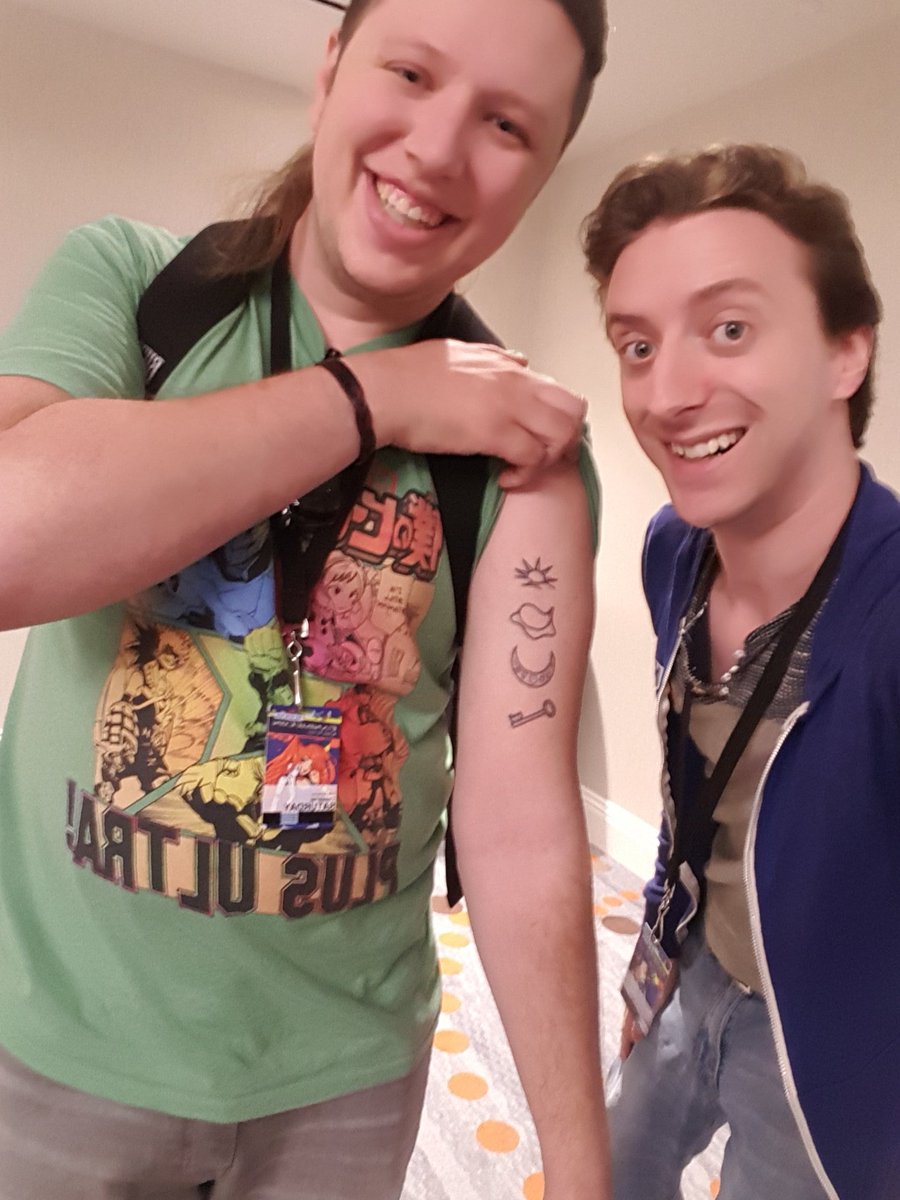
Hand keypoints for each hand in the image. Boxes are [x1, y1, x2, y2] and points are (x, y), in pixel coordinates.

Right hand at [352, 339, 586, 487]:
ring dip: (550, 459)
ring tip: (524, 471)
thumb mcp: (458, 353)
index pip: (559, 390)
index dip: (557, 420)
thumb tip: (519, 362)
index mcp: (508, 367)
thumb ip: (494, 359)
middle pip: (574, 410)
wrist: (383, 391)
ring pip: (562, 434)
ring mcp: (508, 406)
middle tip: (544, 460)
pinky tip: (504, 480)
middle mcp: (516, 383)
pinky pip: (534, 457)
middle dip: (567, 440)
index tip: (539, 440)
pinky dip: (525, 474)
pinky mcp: (495, 432)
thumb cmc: (408, 376)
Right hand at [620, 962, 678, 1059]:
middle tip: (625, 1052)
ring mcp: (632, 988)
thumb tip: (635, 1038)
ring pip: (628, 1012)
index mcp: (631, 1003)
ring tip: (631, 1036)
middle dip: (625, 1037)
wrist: (661, 944)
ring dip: (629, 1025)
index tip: (622, 1059)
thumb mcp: (655, 997)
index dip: (625, 1043)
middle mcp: (628, 996)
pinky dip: (633, 1014)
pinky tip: (638, 1014)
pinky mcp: (639, 981)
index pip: (626, 1028)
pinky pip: (633, 1003)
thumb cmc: (660, 973)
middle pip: (625, 1021)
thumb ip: (644, 1017)